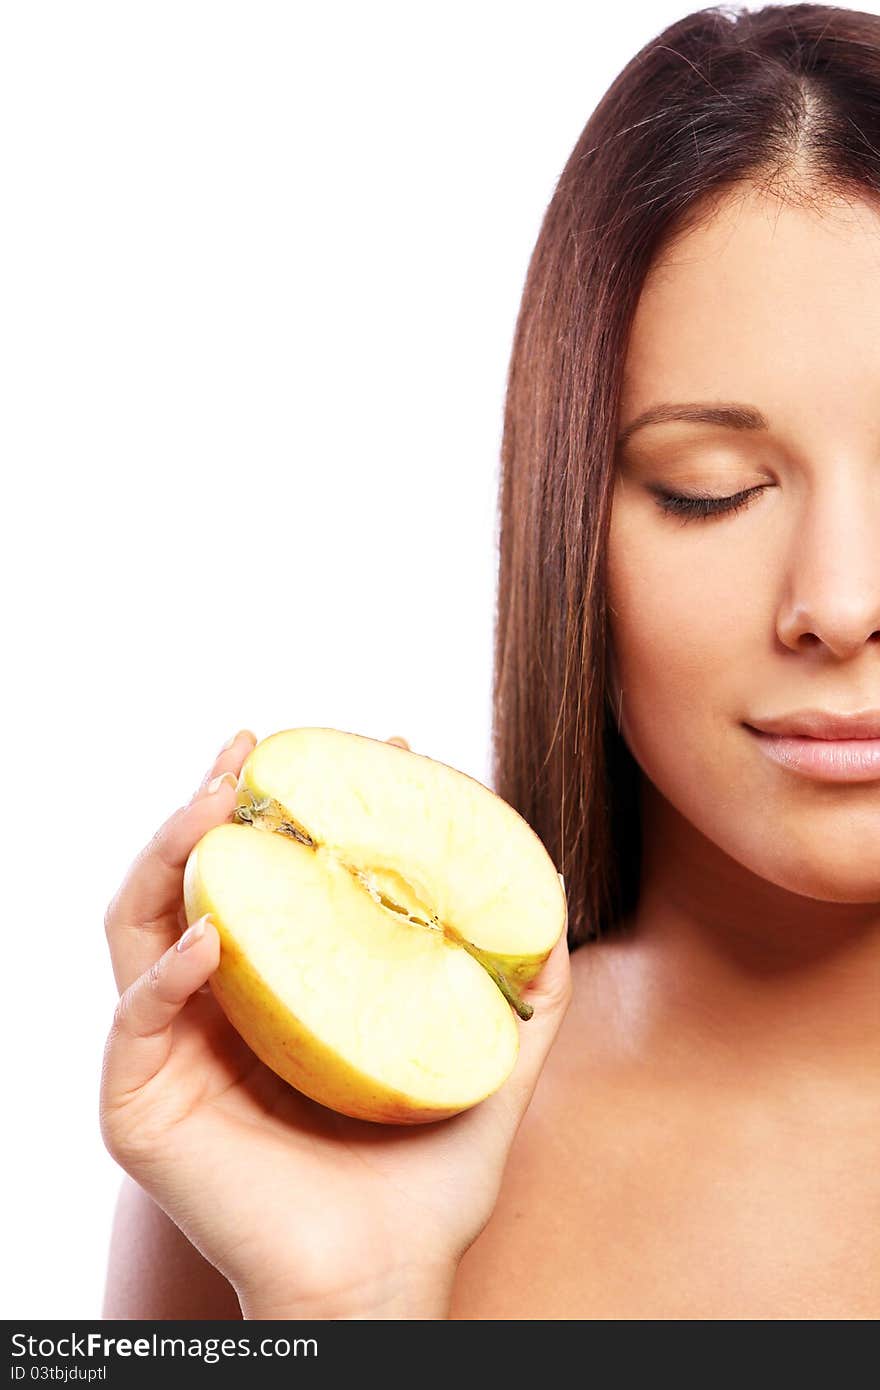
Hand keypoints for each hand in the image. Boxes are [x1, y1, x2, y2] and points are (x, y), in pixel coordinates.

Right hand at [99, 731, 571, 1318]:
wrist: (382, 1280)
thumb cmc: (423, 1187)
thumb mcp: (481, 1072)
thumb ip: (522, 1003)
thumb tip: (551, 914)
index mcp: (278, 994)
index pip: (271, 878)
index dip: (301, 808)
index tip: (363, 748)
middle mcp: (216, 1008)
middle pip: (192, 879)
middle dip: (211, 804)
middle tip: (249, 751)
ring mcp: (173, 1050)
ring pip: (139, 923)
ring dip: (170, 854)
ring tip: (215, 807)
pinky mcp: (142, 1106)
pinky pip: (137, 1019)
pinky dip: (166, 973)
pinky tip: (212, 937)